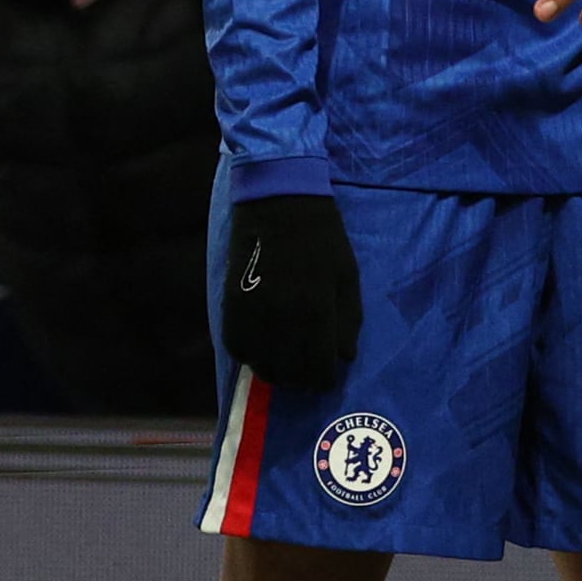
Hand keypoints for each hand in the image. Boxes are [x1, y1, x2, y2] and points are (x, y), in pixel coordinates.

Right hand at [223, 192, 360, 388]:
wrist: (279, 200)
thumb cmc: (323, 237)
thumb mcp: (347, 275)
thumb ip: (349, 320)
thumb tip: (345, 358)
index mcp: (317, 310)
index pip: (319, 371)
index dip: (324, 380)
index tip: (325, 374)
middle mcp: (284, 317)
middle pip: (289, 374)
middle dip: (301, 378)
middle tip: (305, 367)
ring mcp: (254, 311)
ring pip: (261, 365)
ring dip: (274, 369)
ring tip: (283, 358)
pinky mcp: (232, 302)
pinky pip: (236, 346)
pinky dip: (249, 353)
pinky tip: (260, 343)